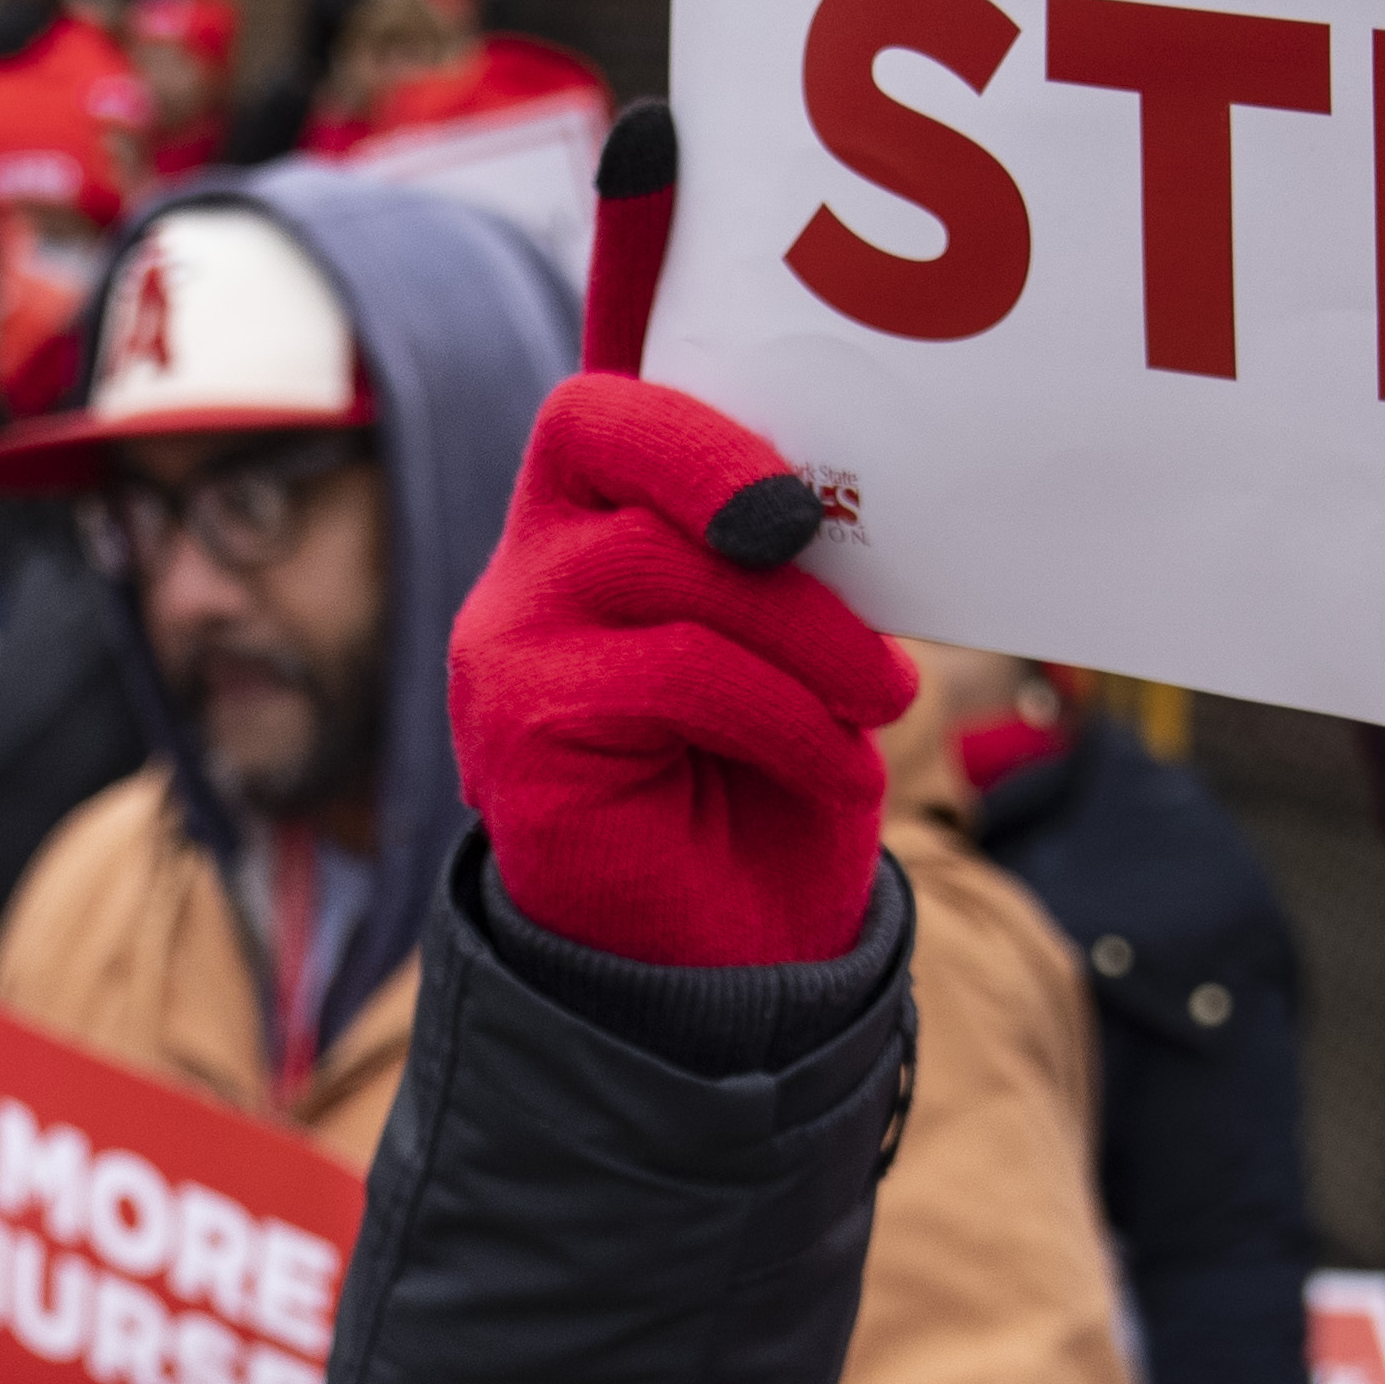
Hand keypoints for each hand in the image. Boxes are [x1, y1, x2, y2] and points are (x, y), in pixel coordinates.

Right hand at [448, 369, 912, 968]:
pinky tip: (838, 768)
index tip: (798, 479)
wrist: (723, 975)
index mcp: (583, 537)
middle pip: (596, 435)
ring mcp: (508, 650)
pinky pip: (672, 671)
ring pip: (656, 560)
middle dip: (735, 475)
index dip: (685, 408)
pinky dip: (784, 714)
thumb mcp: (796, 655)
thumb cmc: (762, 800)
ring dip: (800, 627)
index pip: (595, 413)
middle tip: (826, 543)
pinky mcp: (521, 731)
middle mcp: (524, 579)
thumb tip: (848, 495)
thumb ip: (788, 566)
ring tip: (876, 700)